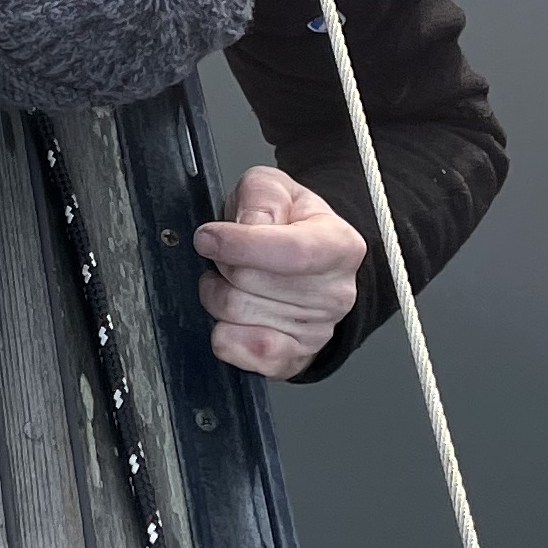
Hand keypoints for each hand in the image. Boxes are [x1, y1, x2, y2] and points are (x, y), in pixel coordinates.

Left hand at [193, 166, 366, 380]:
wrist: (305, 262)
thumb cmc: (289, 223)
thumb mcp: (275, 188)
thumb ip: (262, 196)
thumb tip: (248, 227)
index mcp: (341, 246)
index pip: (291, 252)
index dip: (241, 246)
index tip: (207, 237)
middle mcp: (336, 294)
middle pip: (249, 283)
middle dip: (223, 262)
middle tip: (230, 253)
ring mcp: (317, 332)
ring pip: (234, 313)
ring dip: (218, 292)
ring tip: (235, 279)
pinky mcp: (292, 359)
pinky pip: (239, 352)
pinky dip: (222, 332)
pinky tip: (232, 314)